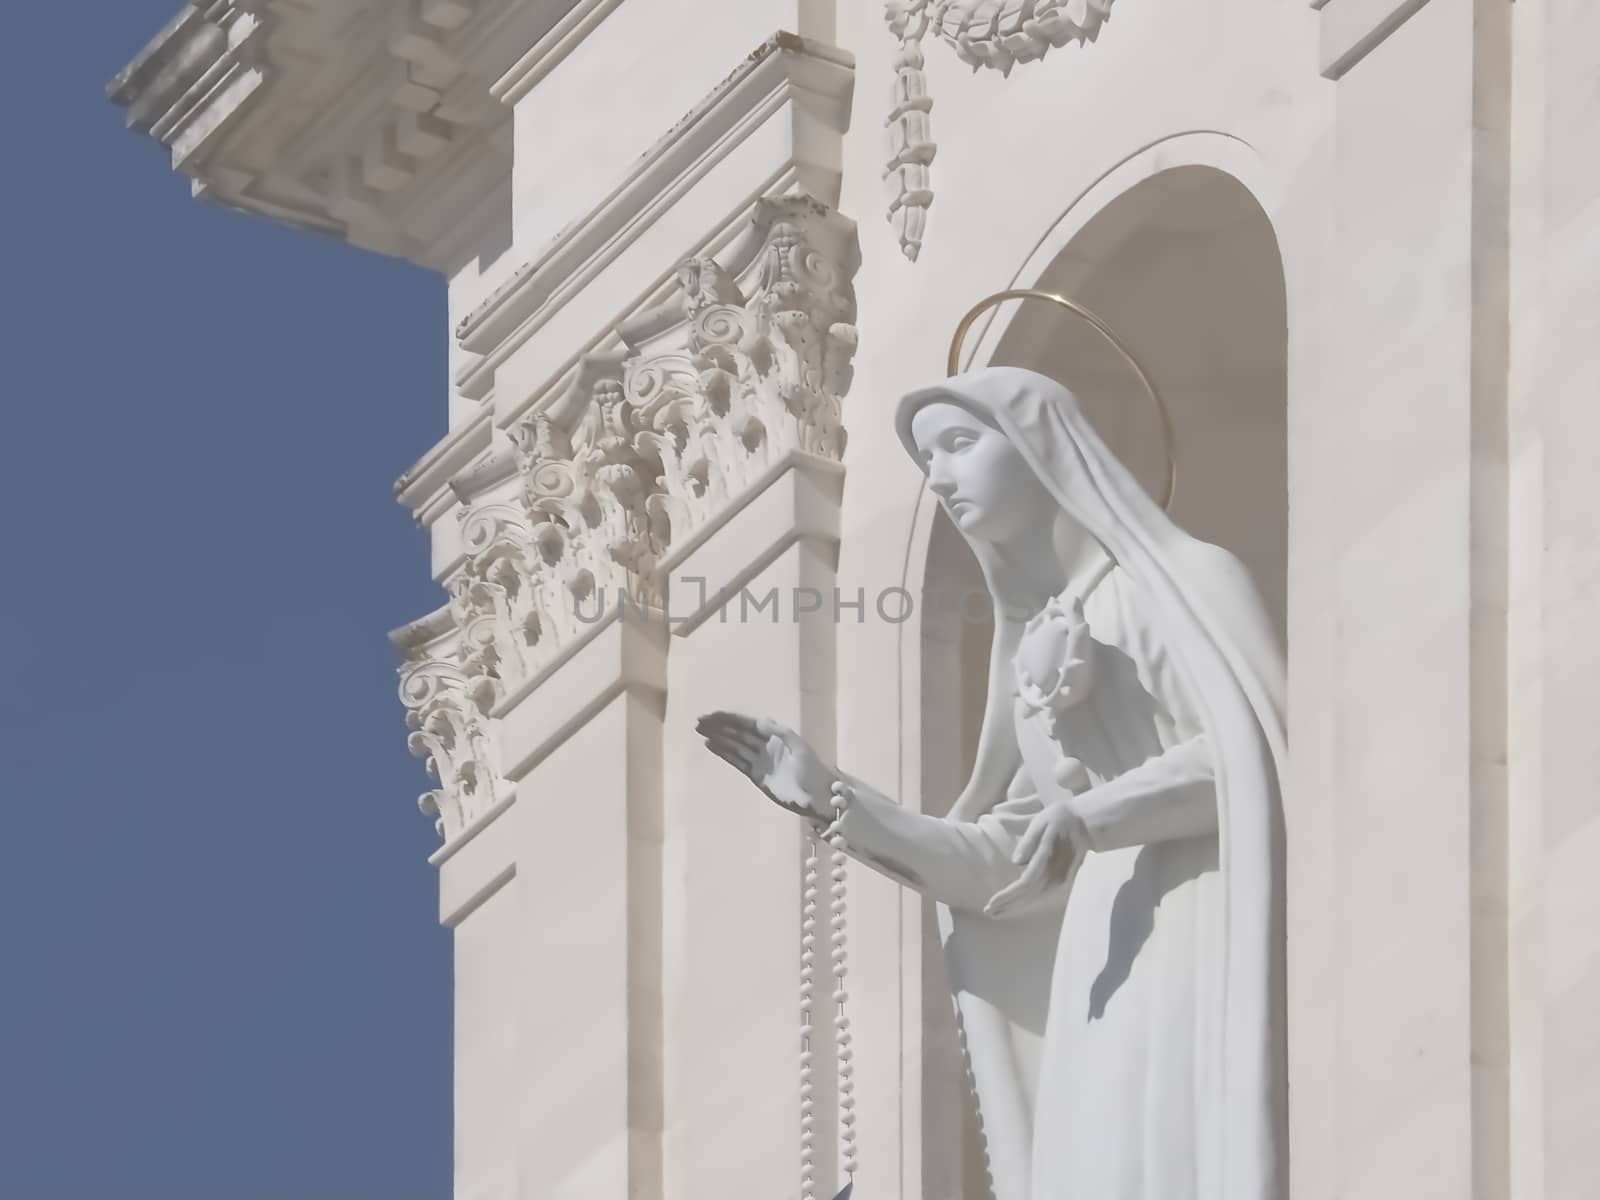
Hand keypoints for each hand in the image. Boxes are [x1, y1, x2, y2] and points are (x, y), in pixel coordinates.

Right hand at [697, 711, 836, 821]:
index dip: (731, 719)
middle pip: (738, 733)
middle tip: (699, 722)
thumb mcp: (798, 747)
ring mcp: (760, 760)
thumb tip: (760, 721)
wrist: (818, 796)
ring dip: (718, 738)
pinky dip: (724, 753)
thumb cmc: (813, 769)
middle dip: (720, 726)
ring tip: (701, 732)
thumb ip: (780, 733)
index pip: (749, 724)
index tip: (713, 715)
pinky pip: (737, 761)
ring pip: (735, 746)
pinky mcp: (756, 775)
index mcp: (776, 735)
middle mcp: (765, 745)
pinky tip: (711, 746)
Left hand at [984, 801, 1085, 916]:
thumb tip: (1016, 862)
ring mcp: (1060, 879)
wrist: (1086, 822)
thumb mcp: (1041, 823)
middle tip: (988, 912)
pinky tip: (1016, 904)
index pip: (1024, 884)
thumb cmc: (1059, 819)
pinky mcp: (1062, 880)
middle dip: (1008, 905)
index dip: (1008, 896)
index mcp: (1047, 860)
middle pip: (1028, 895)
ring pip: (1035, 898)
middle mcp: (1055, 874)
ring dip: (1016, 906)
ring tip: (998, 912)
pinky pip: (1042, 895)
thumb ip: (1029, 842)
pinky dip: (1027, 901)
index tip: (991, 903)